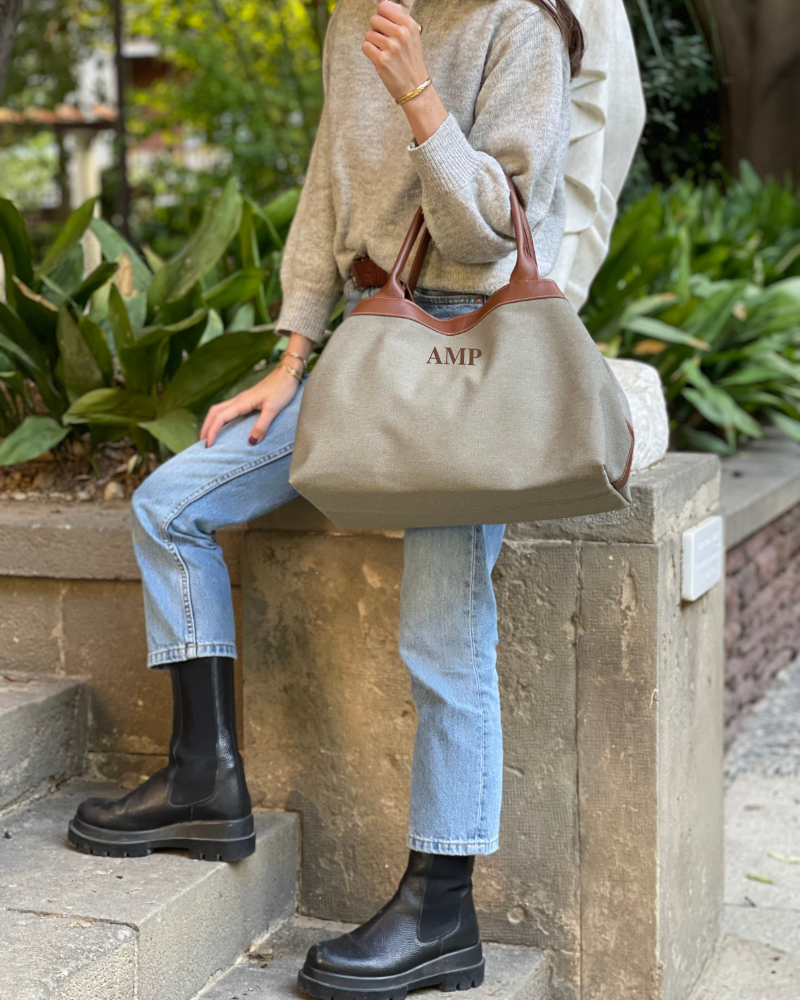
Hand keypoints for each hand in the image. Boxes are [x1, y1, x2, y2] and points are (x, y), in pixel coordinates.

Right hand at [200, 364, 300, 447]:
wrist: (288, 373)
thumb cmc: (282, 388)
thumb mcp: (274, 408)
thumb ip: (262, 425)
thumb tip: (250, 441)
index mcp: (242, 402)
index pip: (220, 418)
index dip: (212, 431)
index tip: (208, 445)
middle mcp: (238, 400)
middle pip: (213, 413)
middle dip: (206, 428)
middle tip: (201, 444)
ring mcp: (241, 399)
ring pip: (218, 410)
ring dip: (210, 422)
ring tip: (208, 436)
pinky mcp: (247, 400)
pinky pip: (226, 409)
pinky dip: (219, 418)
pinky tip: (222, 426)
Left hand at [363, 1, 446, 144]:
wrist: (414, 86)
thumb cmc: (410, 60)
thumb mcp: (411, 35)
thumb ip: (398, 18)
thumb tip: (382, 2)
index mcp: (409, 25)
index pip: (384, 7)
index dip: (382, 16)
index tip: (386, 26)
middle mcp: (400, 34)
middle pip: (374, 19)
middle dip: (376, 30)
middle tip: (385, 42)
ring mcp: (391, 47)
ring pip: (368, 34)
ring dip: (373, 43)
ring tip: (384, 52)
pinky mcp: (381, 60)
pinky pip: (365, 46)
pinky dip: (370, 52)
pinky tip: (380, 58)